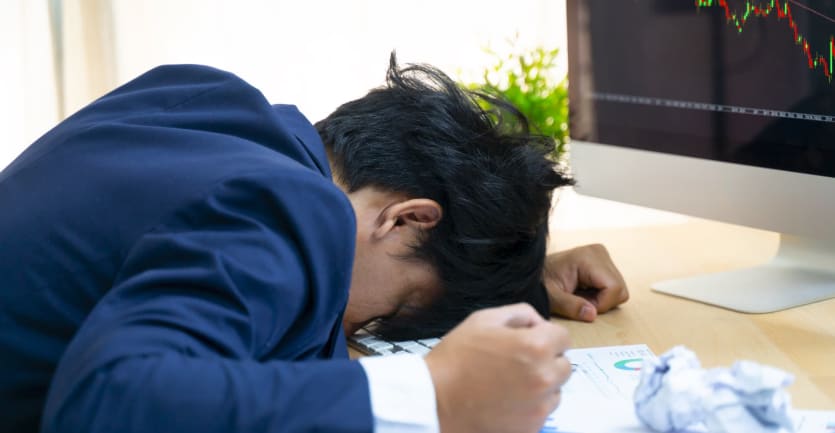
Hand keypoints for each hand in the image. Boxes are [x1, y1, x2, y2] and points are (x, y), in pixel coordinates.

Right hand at [424, 303, 570, 432]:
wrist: (434, 400)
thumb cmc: (456, 358)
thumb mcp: (484, 319)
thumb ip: (520, 313)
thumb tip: (539, 323)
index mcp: (535, 346)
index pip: (564, 337)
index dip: (546, 336)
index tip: (528, 341)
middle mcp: (544, 377)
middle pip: (564, 365)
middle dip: (547, 360)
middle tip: (517, 362)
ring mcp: (539, 406)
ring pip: (556, 390)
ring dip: (541, 384)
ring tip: (509, 382)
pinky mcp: (531, 427)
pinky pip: (542, 411)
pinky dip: (530, 405)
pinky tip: (506, 399)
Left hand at [543, 244, 628, 321]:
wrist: (532, 271)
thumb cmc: (539, 282)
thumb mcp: (551, 297)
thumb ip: (570, 306)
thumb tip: (592, 314)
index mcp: (588, 257)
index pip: (614, 288)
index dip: (601, 304)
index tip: (581, 305)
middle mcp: (599, 252)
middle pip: (620, 289)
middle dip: (602, 302)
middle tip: (578, 300)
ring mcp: (602, 256)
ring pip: (619, 289)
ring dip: (601, 299)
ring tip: (579, 295)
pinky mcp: (602, 262)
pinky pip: (613, 286)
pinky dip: (600, 294)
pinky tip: (583, 290)